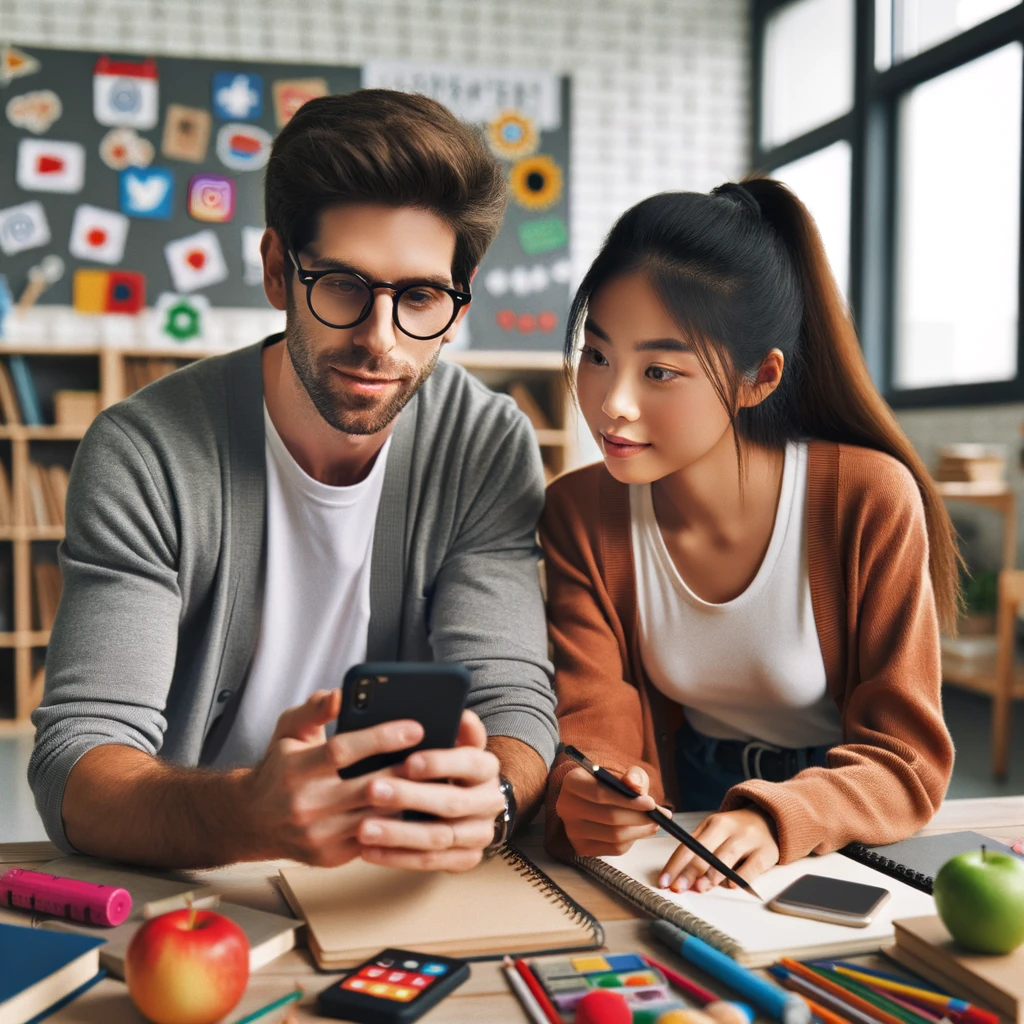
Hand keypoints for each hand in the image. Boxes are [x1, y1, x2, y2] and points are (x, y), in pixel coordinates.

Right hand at [244, 689, 423, 866]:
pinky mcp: (330, 857)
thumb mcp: (288, 730)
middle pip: (368, 787)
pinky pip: (374, 840)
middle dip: (406, 771)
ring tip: (438, 780)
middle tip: (440, 755)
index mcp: (297, 769)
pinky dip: (398, 824)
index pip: (344, 750)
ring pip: (377, 817)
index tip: (415, 727)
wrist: (252, 820)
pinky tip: (420, 807)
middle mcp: (306, 805)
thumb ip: (314, 709)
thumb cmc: (280, 767)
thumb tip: (340, 693)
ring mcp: (319, 835)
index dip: (382, 737)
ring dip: (409, 800)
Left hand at [356, 710, 505, 872]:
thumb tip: (456, 711)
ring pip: (438, 837)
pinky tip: (368, 851)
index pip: (470, 762)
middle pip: (451, 802)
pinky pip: (430, 862)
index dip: (440, 763)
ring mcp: (479, 834)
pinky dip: (397, 857)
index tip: (408, 762)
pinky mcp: (466, 859)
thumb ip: (452, 725)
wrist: (469, 802)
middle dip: (410, 797)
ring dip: (398, 833)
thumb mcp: (453, 740)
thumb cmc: (446, 765)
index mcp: (486, 767)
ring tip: (363, 828)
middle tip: (371, 791)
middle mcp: (490, 801)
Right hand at [556, 764, 658, 856]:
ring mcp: (572, 830)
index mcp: (572, 782)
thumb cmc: (611, 784)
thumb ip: (633, 777)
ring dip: (640, 831)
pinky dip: (631, 841)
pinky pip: (614, 849)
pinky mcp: (581, 848)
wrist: (593, 799)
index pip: (600, 794)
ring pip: (614, 836)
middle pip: (609, 817)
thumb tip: (635, 785)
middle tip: (660, 816)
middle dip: (639, 817)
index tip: (651, 803)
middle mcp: (566, 807)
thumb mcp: (623, 773)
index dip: (628, 800)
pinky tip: (636, 831)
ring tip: (653, 823)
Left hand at [658, 808, 779, 892]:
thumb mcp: (716, 831)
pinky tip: (731, 885)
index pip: (689, 844)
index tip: (664, 881)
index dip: (675, 864)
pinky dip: (740, 877)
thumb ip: (699, 849)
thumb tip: (680, 875)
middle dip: (689, 871)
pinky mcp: (766, 851)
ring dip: (711, 874)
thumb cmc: (737, 830)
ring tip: (700, 887)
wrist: (770, 817)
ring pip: (726, 856)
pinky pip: (752, 866)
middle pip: (706, 850)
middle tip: (678, 887)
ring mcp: (749, 839)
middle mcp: (730, 828)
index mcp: (714, 823)